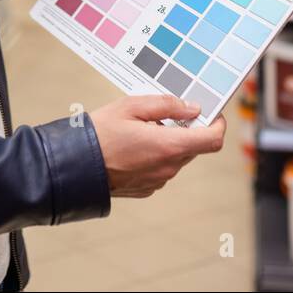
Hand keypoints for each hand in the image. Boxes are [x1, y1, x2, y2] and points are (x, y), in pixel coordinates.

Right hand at [88, 95, 226, 197]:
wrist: (74, 166)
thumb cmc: (100, 133)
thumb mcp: (131, 106)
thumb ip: (166, 105)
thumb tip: (192, 108)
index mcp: (169, 146)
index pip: (213, 140)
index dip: (218, 125)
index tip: (212, 114)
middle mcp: (168, 167)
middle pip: (194, 146)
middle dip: (186, 129)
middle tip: (165, 113)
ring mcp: (158, 180)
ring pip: (177, 157)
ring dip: (169, 142)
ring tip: (142, 128)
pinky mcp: (147, 188)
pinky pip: (162, 168)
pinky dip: (156, 155)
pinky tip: (134, 146)